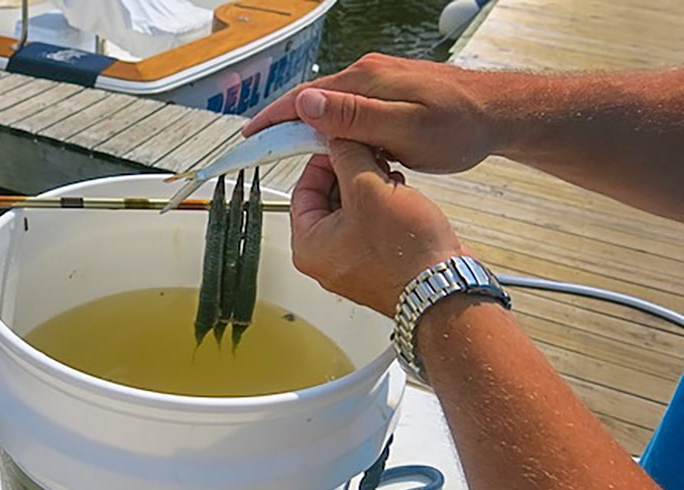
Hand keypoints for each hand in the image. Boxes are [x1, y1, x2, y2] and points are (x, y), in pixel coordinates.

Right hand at [245, 54, 498, 173]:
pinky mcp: (391, 93)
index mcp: (365, 82)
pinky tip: (333, 147)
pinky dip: (332, 129)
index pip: (303, 98)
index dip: (271, 119)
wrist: (501, 114)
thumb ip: (355, 117)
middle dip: (282, 124)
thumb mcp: (405, 129)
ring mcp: (379, 82)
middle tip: (259, 148)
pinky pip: (350, 111)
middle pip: (311, 101)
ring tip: (289, 154)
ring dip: (308, 129)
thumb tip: (306, 104)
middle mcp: (367, 75)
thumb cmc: (460, 126)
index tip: (248, 137)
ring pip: (331, 107)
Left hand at [290, 140, 465, 317]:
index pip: (301, 191)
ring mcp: (352, 263)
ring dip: (369, 187)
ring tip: (388, 174)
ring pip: (352, 210)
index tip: (339, 146)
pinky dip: (383, 205)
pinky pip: (371, 225)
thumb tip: (339, 141)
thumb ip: (348, 157)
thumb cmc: (406, 255)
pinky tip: (400, 193)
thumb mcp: (369, 188)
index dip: (321, 162)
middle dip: (349, 173)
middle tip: (368, 155)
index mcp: (308, 246)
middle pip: (326, 200)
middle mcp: (326, 259)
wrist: (443, 287)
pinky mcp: (377, 263)